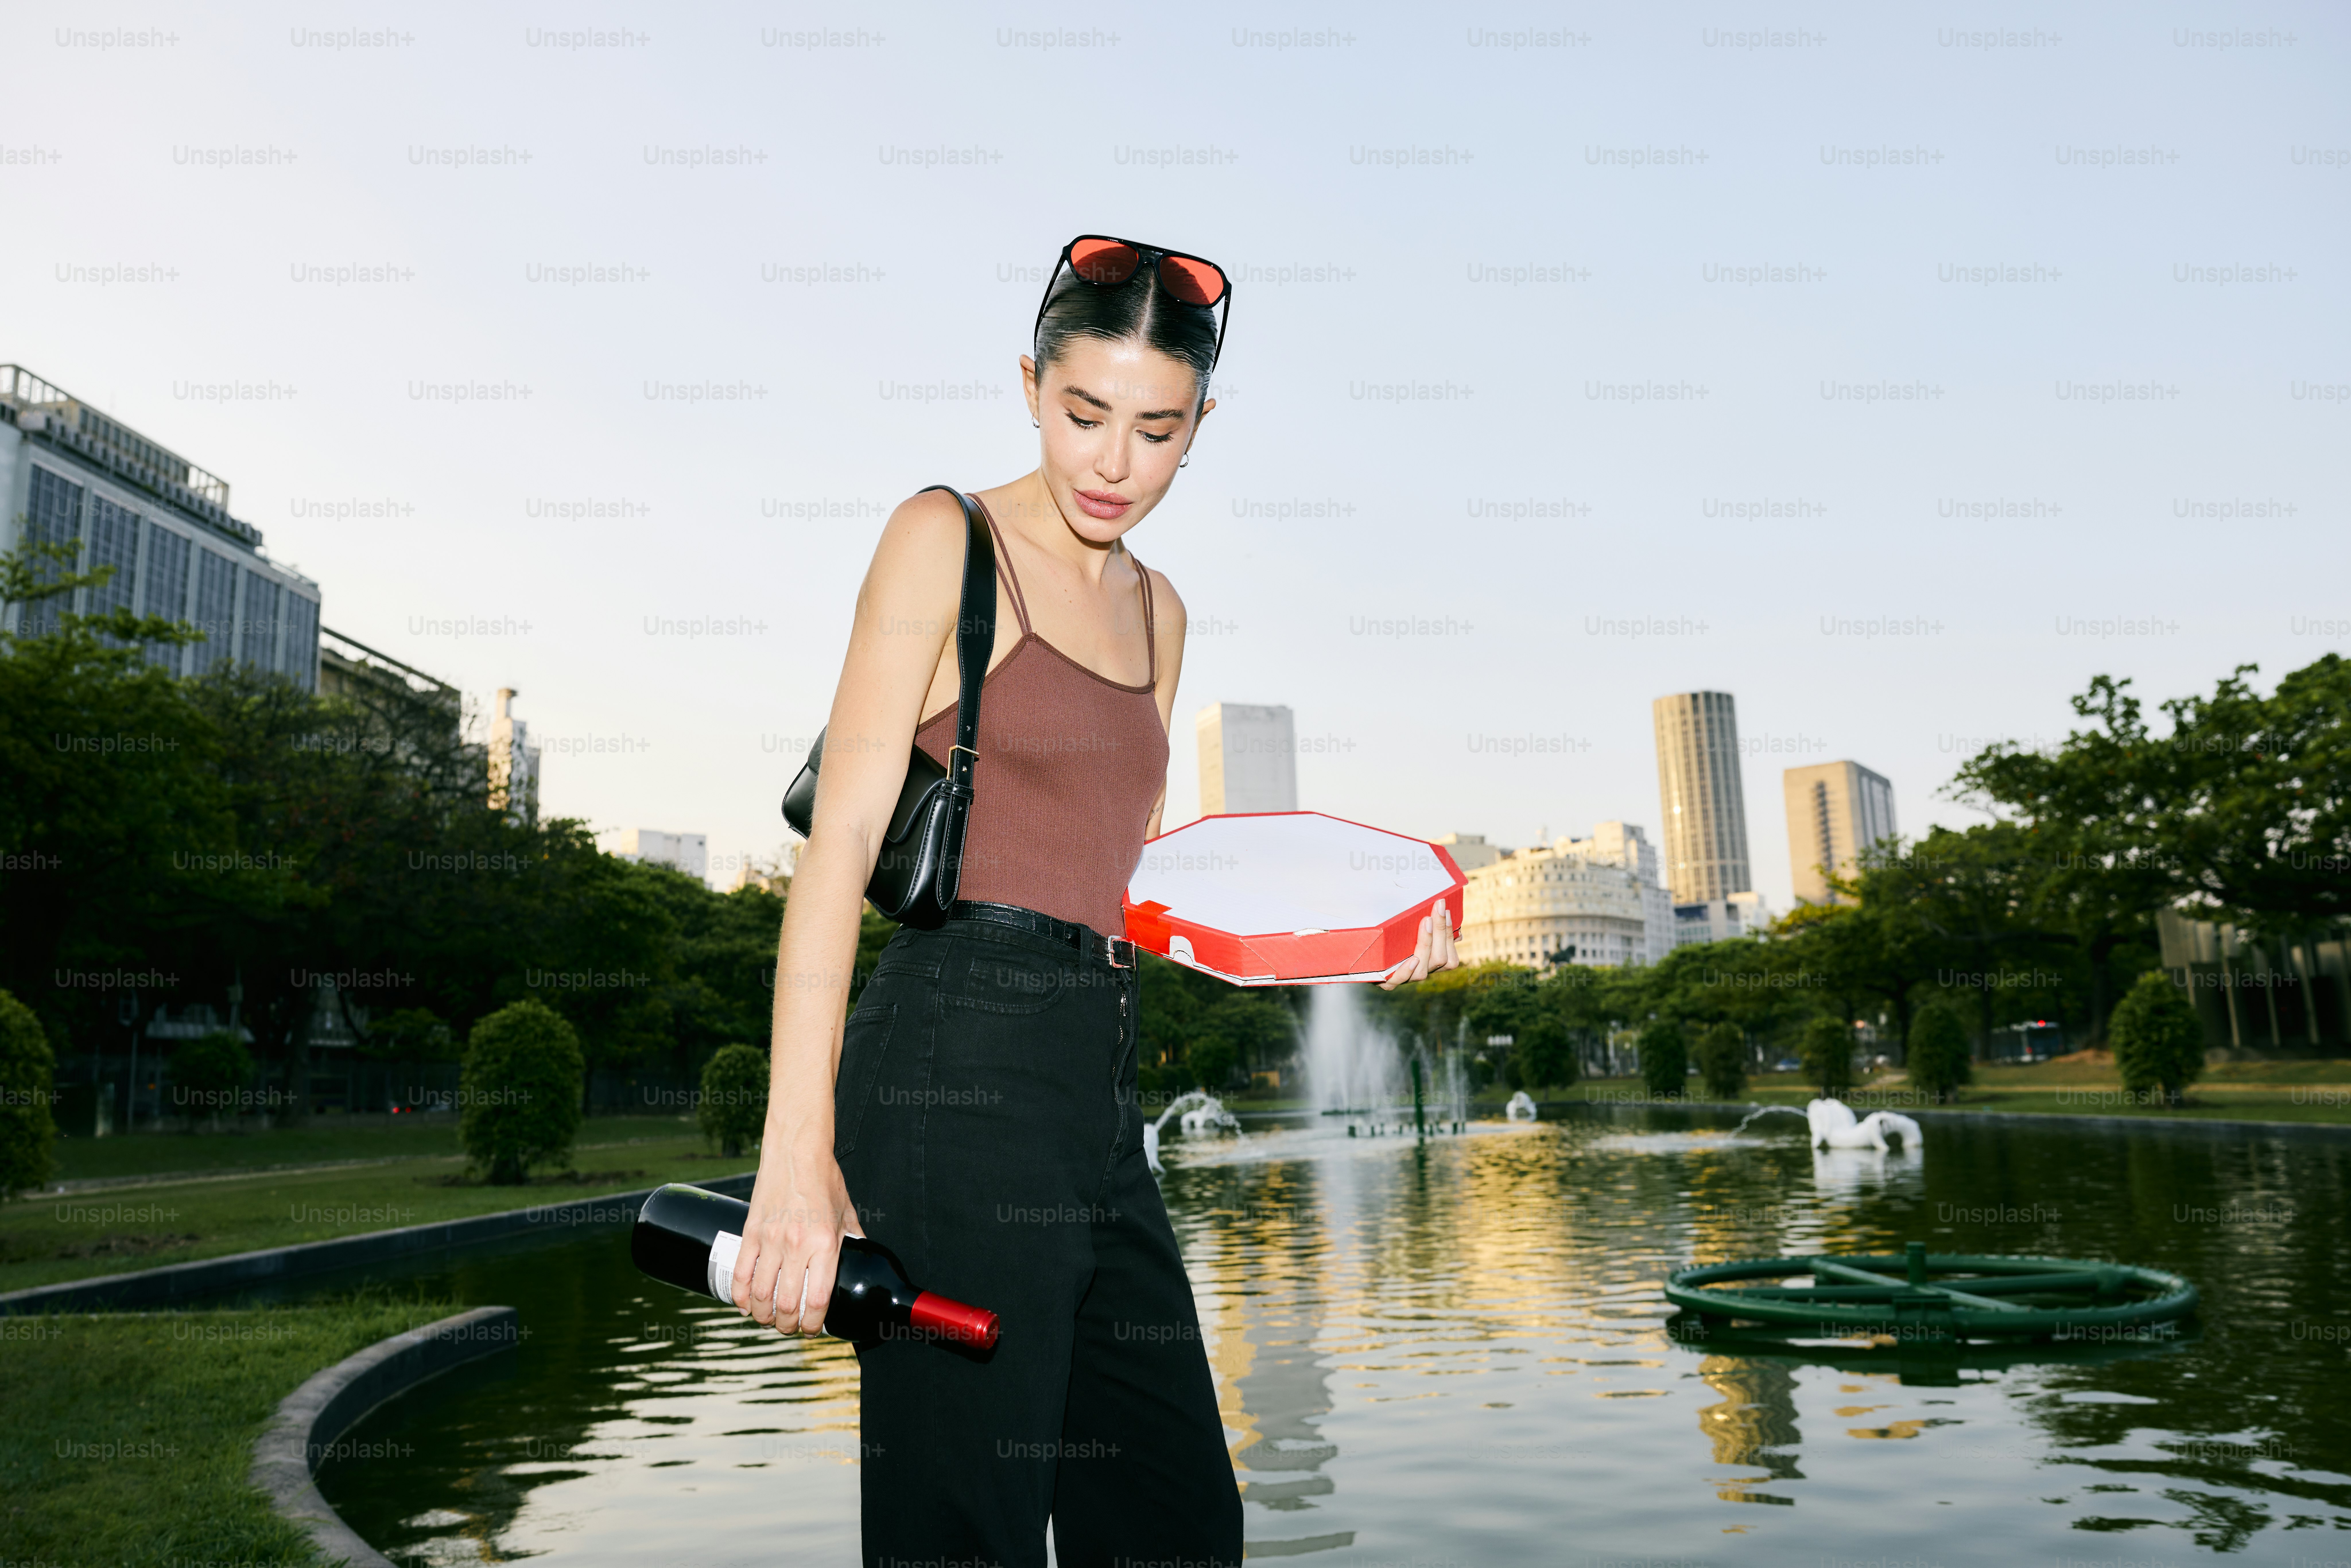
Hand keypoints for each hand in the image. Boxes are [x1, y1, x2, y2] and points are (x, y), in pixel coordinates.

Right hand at [732, 1148, 860, 1337]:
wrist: (796, 1151)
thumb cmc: (824, 1180)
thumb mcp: (847, 1212)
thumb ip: (854, 1240)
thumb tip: (861, 1260)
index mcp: (825, 1244)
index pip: (817, 1300)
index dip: (812, 1324)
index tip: (812, 1329)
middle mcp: (797, 1246)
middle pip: (786, 1305)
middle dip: (787, 1325)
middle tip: (790, 1326)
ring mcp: (770, 1240)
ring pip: (760, 1295)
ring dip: (763, 1315)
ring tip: (769, 1318)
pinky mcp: (750, 1232)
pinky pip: (740, 1273)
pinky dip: (740, 1296)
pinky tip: (745, 1305)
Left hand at [1378, 904, 1460, 990]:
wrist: (1366, 955)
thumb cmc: (1392, 938)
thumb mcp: (1410, 930)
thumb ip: (1428, 925)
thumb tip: (1445, 913)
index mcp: (1432, 962)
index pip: (1449, 954)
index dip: (1449, 932)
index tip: (1445, 909)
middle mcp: (1421, 971)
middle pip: (1440, 959)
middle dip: (1440, 932)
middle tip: (1437, 910)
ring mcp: (1405, 978)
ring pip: (1422, 970)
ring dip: (1426, 945)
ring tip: (1426, 923)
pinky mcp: (1387, 982)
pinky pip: (1398, 979)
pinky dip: (1407, 970)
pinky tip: (1413, 959)